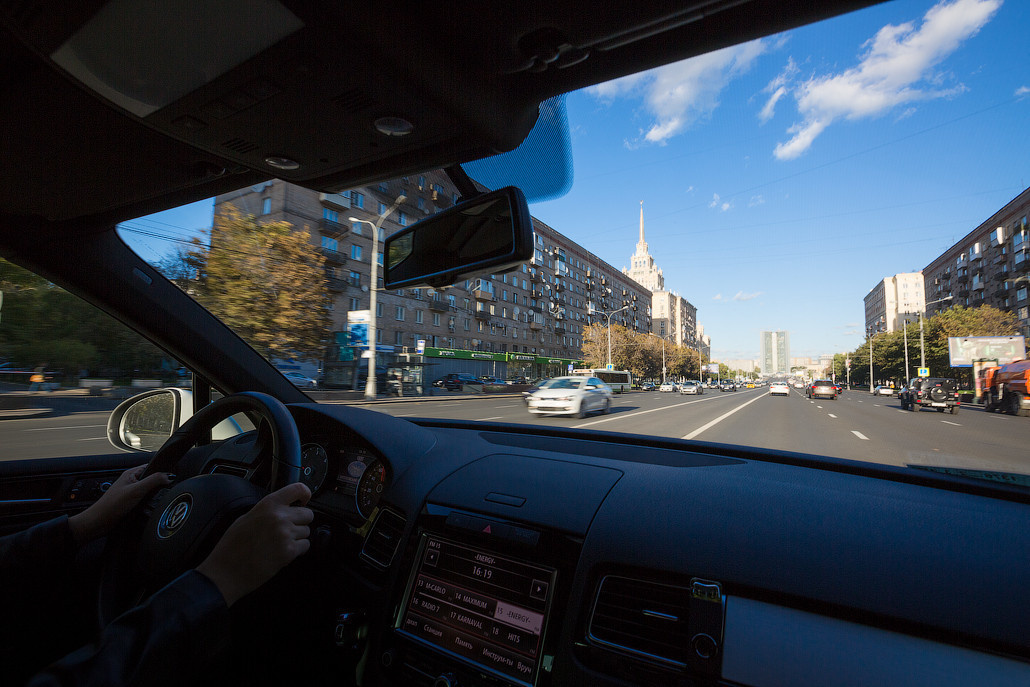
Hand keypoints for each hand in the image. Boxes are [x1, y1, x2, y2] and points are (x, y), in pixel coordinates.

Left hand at [68, 465, 171, 543]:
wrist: (99, 522)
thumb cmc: (111, 506)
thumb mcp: (136, 490)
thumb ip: (153, 481)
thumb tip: (168, 476)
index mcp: (131, 474)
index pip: (152, 467)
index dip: (162, 472)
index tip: (170, 479)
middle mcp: (131, 482)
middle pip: (153, 480)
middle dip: (158, 487)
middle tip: (159, 493)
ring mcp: (131, 493)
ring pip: (150, 492)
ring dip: (153, 497)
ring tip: (151, 502)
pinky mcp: (132, 503)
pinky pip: (146, 501)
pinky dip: (149, 505)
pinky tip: (148, 509)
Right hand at [195, 482, 312, 606]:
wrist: (225, 571)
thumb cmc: (232, 546)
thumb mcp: (247, 517)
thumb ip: (268, 510)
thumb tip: (286, 508)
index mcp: (268, 504)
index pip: (298, 489)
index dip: (305, 495)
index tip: (304, 501)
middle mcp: (279, 516)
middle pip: (308, 514)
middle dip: (301, 522)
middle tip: (287, 530)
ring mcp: (285, 534)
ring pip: (307, 531)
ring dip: (298, 537)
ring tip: (279, 543)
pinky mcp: (289, 551)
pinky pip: (306, 546)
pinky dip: (298, 550)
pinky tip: (282, 552)